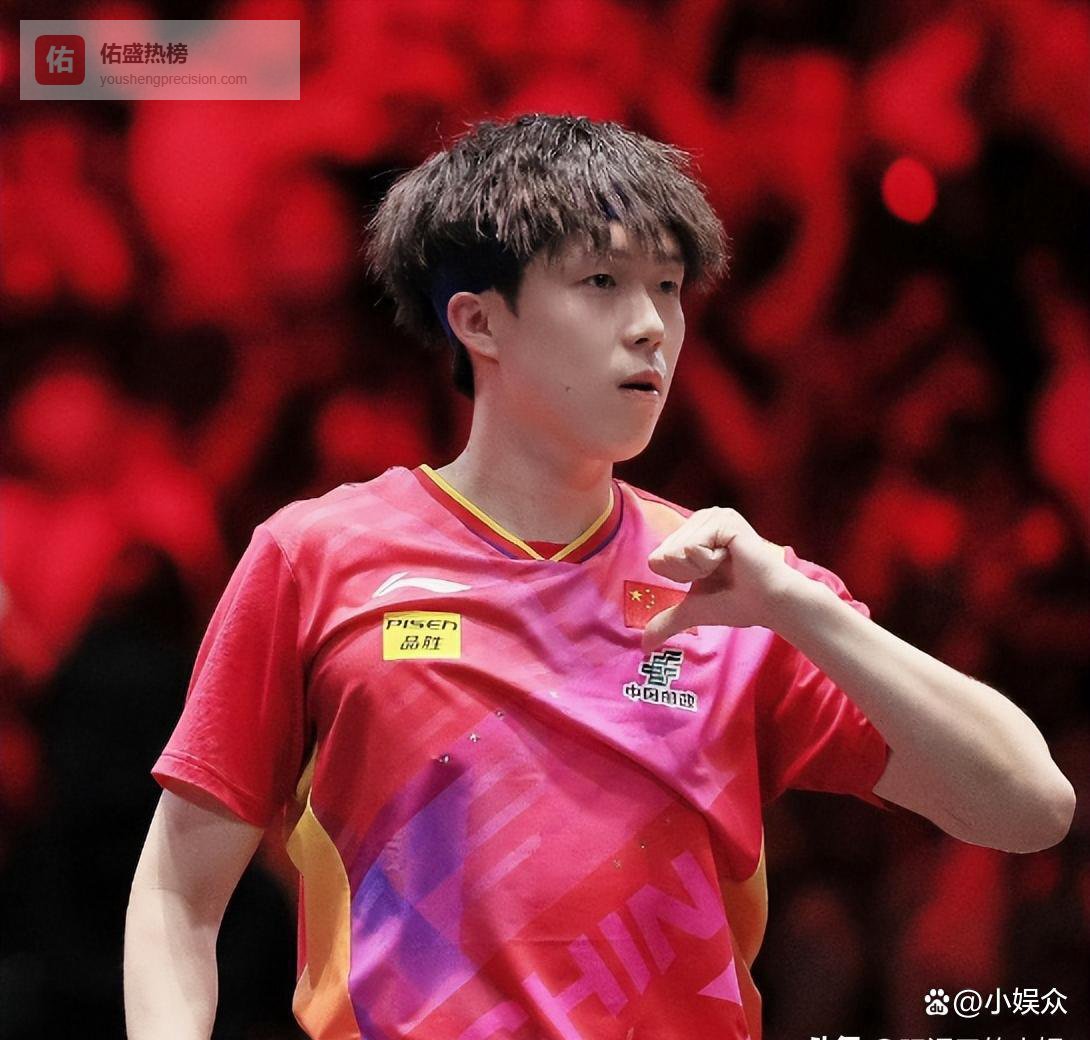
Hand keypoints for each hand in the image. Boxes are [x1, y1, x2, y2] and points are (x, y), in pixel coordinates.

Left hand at [641, 507, 798, 651]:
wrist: (768, 603)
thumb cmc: (737, 602)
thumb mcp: (694, 610)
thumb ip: (668, 621)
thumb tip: (645, 645)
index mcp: (692, 533)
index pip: (657, 559)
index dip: (680, 577)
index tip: (708, 579)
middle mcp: (700, 519)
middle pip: (663, 555)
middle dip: (688, 573)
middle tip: (720, 573)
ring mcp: (712, 516)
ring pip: (676, 551)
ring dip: (699, 568)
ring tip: (727, 565)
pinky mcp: (724, 519)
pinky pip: (692, 547)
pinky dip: (709, 561)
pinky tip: (732, 558)